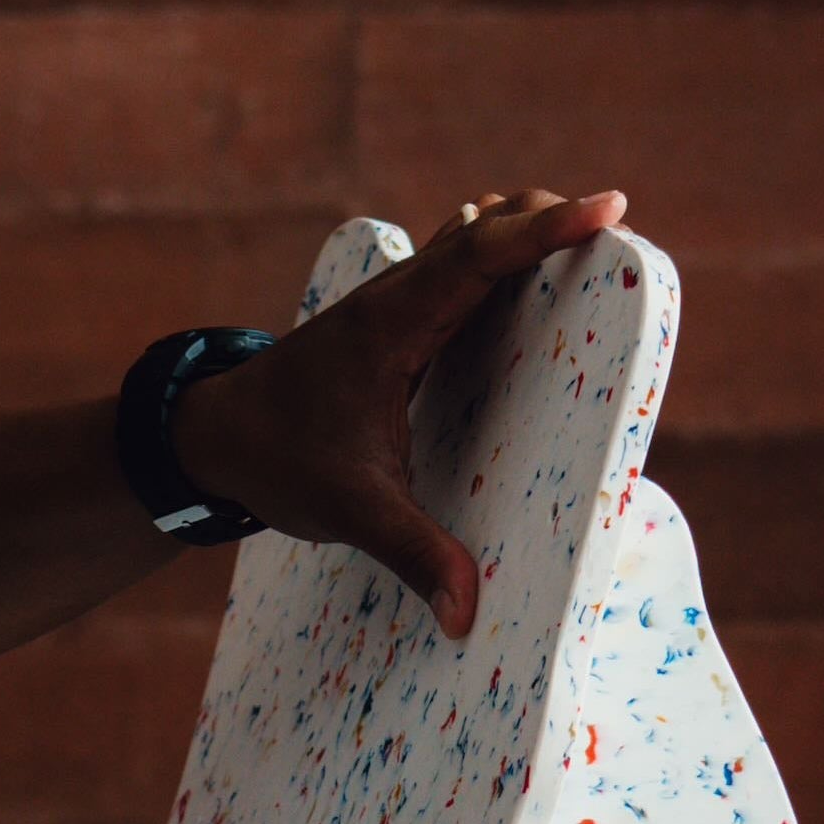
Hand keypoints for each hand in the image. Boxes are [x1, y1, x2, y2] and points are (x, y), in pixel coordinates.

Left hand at [167, 186, 627, 638]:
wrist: (212, 437)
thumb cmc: (276, 462)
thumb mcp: (349, 512)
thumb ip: (412, 555)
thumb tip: (466, 614)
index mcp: (390, 325)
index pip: (478, 255)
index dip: (545, 231)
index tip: (608, 208)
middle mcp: (395, 298)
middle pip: (485, 227)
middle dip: (549, 219)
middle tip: (612, 229)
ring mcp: (393, 304)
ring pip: (471, 238)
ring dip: (526, 230)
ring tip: (587, 240)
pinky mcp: (394, 324)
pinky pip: (458, 271)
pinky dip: (500, 259)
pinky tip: (529, 274)